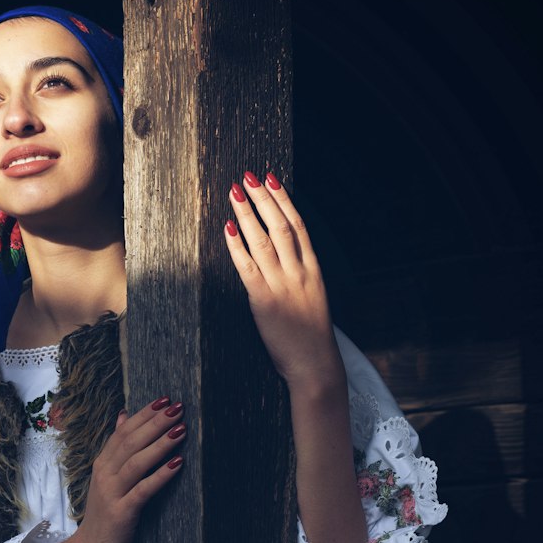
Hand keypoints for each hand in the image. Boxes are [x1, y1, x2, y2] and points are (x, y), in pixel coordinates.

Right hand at [67, 398, 186, 542]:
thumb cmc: (104, 515)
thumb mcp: (107, 477)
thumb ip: (116, 448)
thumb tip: (123, 415)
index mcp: (103, 463)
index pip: (123, 431)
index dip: (145, 414)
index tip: (166, 400)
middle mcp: (104, 474)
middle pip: (131, 442)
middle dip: (156, 423)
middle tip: (178, 408)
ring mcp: (112, 493)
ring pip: (137, 462)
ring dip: (160, 444)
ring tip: (181, 430)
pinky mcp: (122, 512)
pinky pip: (143, 490)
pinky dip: (160, 476)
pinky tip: (177, 464)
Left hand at [223, 171, 340, 388]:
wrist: (315, 365)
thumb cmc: (310, 336)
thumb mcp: (312, 298)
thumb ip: (299, 275)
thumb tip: (281, 256)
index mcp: (313, 270)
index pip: (299, 226)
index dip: (284, 200)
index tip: (272, 179)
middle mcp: (300, 272)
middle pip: (281, 225)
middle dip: (263, 198)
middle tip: (248, 177)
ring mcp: (283, 285)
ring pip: (264, 240)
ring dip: (247, 214)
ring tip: (235, 193)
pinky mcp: (265, 301)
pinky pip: (248, 267)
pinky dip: (237, 245)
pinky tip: (228, 228)